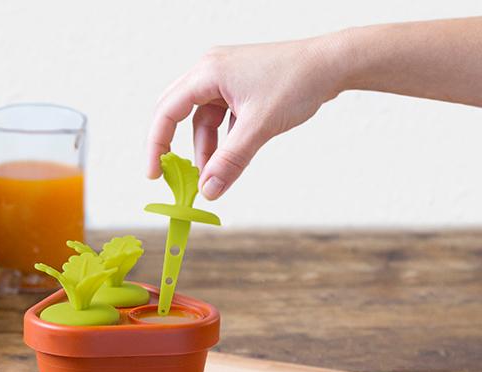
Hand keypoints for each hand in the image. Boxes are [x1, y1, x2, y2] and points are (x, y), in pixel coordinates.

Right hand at [146, 37, 342, 199]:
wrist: (333, 64)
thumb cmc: (297, 82)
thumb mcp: (259, 127)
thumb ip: (230, 161)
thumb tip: (207, 191)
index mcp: (207, 72)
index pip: (167, 112)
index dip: (156, 146)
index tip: (155, 175)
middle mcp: (210, 71)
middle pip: (177, 113)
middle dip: (175, 147)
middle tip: (172, 177)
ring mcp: (225, 78)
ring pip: (202, 119)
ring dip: (205, 148)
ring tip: (212, 175)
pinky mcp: (240, 86)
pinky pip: (220, 117)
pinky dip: (222, 139)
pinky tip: (229, 158)